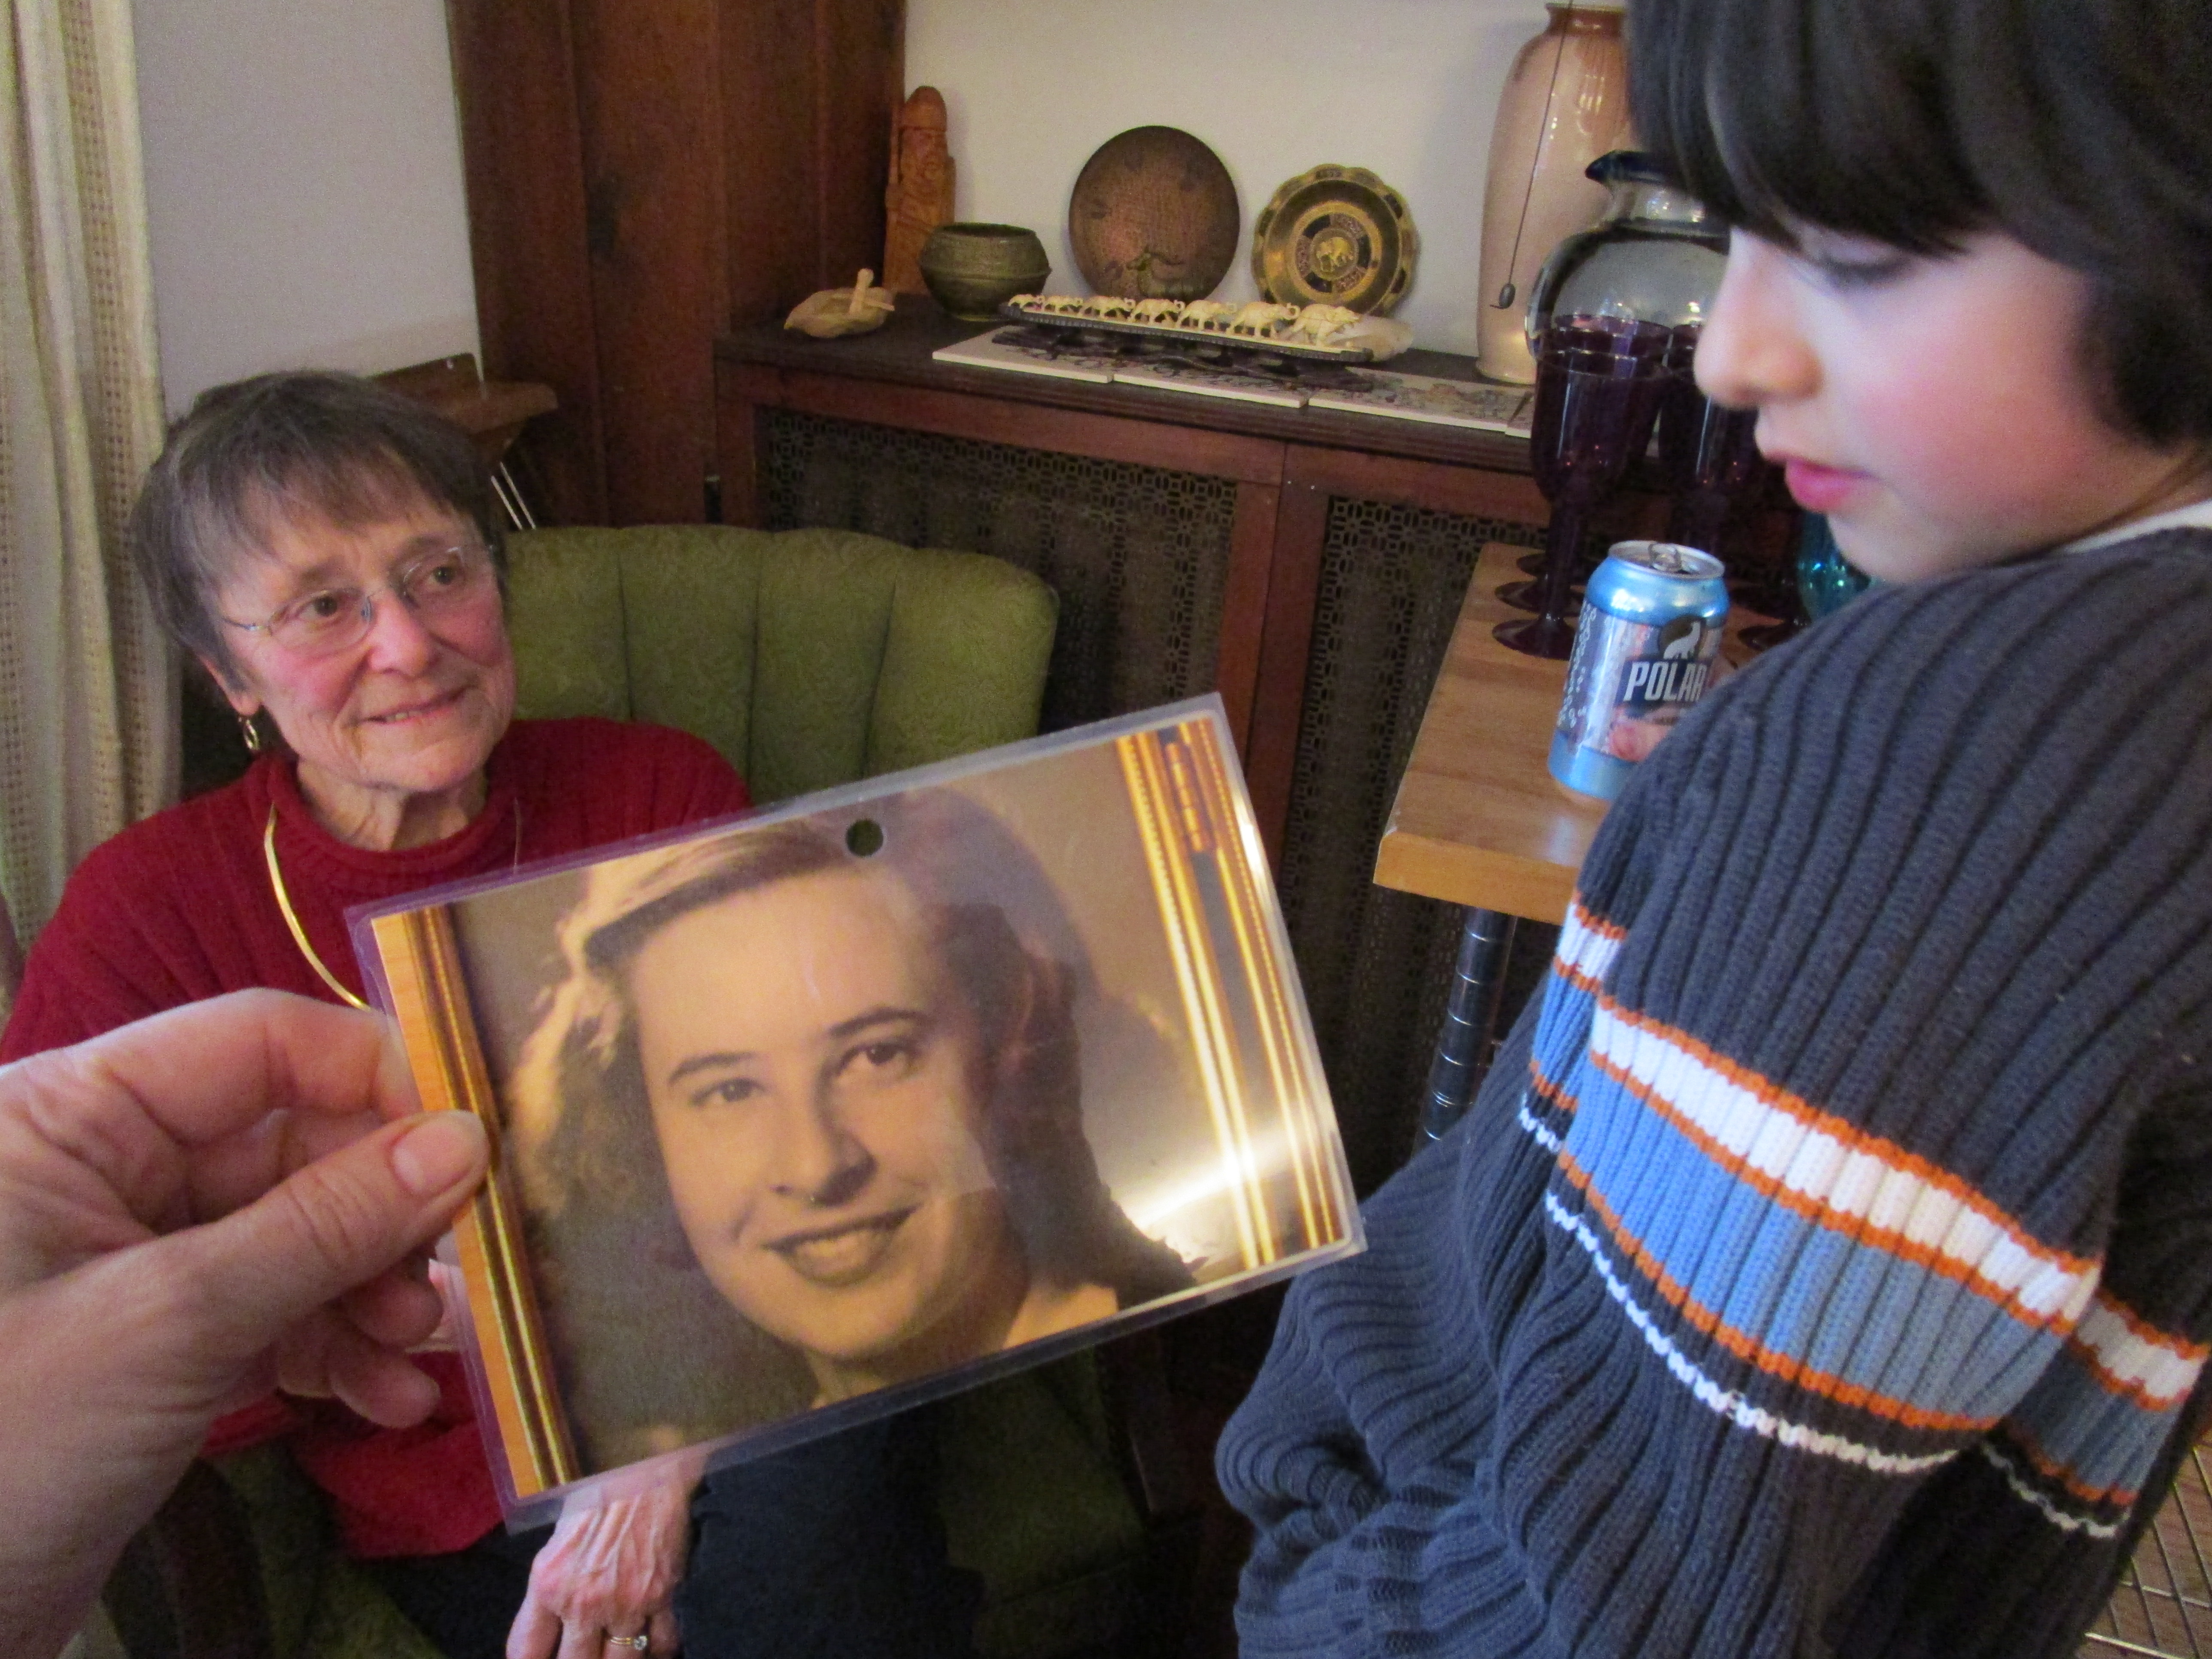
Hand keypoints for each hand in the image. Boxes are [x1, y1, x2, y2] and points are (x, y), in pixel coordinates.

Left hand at [0, 991, 488, 1658]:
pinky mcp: (164, 1336)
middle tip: (454, 1271)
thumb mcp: (173, 1321)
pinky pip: (281, 1309)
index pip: (258, 1042)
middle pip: (295, 1140)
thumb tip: (467, 1139)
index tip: (478, 1136)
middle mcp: (106, 1165)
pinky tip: (391, 1395)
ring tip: (416, 1349)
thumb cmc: (3, 1439)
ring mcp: (138, 1253)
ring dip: (374, 1289)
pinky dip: (340, 1347)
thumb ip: (325, 1224)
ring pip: (302, 1231)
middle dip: (385, 1210)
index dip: (374, 1074)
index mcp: (73, 1114)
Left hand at [508, 1472, 692, 1658]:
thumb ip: (549, 1589)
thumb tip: (548, 1629)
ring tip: (614, 1652)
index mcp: (548, 1585)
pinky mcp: (662, 1595)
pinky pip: (661, 1642)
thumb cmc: (596, 1493)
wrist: (644, 1466)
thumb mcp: (555, 1542)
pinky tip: (651, 1646)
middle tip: (583, 1654)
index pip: (525, 1652)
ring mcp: (626, 1603)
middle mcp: (584, 1602)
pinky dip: (657, 1649)